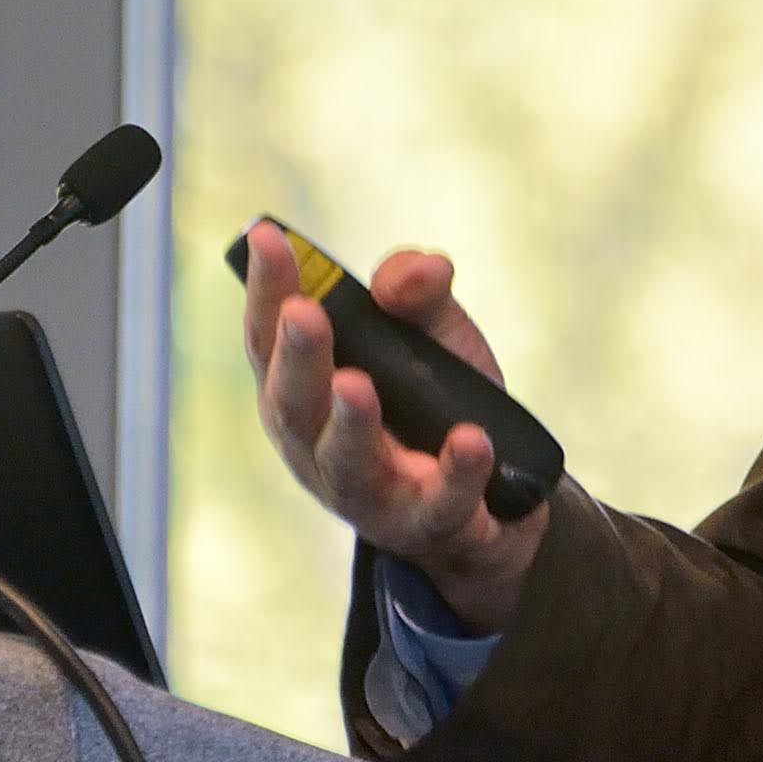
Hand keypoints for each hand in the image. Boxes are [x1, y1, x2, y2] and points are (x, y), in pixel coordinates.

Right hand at [239, 219, 547, 634]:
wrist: (497, 502)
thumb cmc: (435, 410)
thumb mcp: (432, 338)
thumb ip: (417, 296)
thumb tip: (415, 271)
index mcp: (304, 395)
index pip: (272, 340)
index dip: (266, 291)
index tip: (268, 236)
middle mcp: (320, 449)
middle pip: (295, 407)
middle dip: (298, 358)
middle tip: (303, 312)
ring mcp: (372, 495)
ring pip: (349, 464)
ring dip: (350, 424)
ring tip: (356, 384)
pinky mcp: (431, 525)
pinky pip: (441, 503)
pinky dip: (456, 472)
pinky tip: (469, 440)